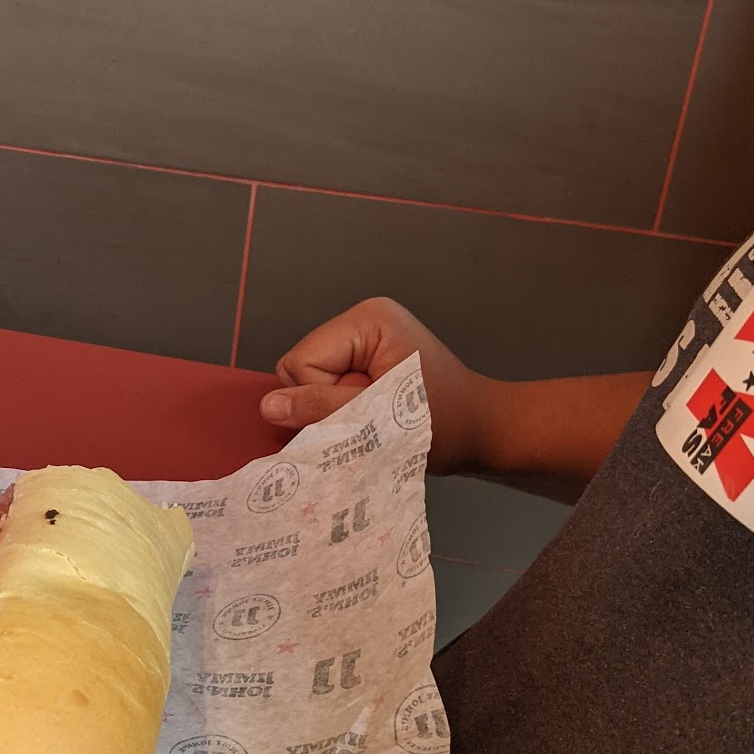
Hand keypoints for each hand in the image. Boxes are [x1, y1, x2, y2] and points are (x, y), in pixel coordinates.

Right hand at [258, 297, 495, 474]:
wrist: (485, 433)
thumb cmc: (445, 424)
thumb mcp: (378, 419)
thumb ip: (320, 409)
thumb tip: (268, 406)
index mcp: (367, 320)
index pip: (301, 363)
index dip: (319, 399)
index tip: (361, 415)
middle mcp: (363, 322)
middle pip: (302, 370)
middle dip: (327, 404)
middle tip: (371, 419)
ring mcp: (366, 340)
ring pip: (312, 385)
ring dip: (337, 412)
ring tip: (377, 419)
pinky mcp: (369, 361)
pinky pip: (331, 389)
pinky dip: (346, 412)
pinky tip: (375, 418)